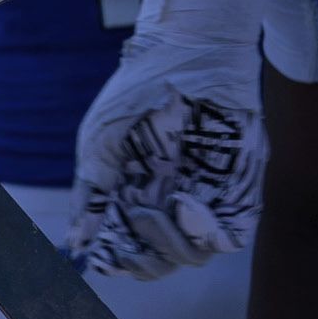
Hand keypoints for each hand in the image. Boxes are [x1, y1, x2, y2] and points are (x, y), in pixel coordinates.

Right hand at [66, 0, 270, 278]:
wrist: (191, 56)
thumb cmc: (137, 95)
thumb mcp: (99, 144)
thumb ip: (91, 196)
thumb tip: (78, 243)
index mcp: (131, 195)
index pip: (126, 251)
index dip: (118, 259)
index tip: (111, 251)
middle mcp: (167, 203)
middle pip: (159, 262)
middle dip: (147, 258)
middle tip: (142, 218)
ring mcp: (205, 199)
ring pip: (192, 255)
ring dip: (175, 242)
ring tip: (170, 200)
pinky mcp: (238, 191)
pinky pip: (230, 237)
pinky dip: (209, 233)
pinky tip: (191, 202)